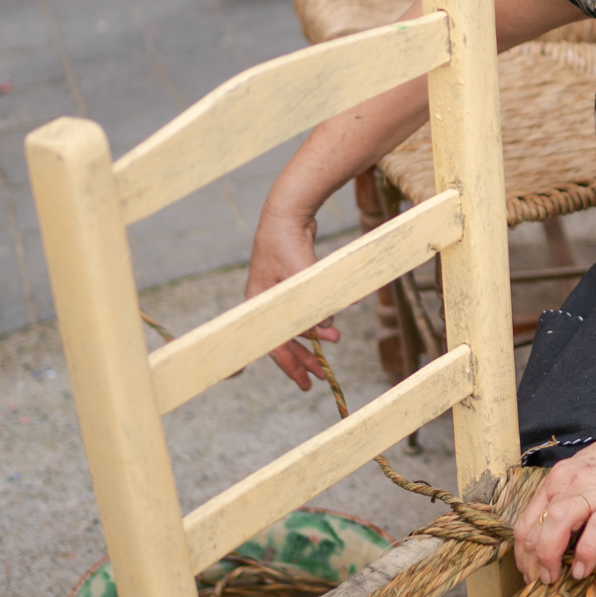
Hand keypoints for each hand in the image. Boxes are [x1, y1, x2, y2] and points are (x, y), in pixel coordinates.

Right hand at [245, 204, 334, 390]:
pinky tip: (336, 320)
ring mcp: (278, 293)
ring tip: (335, 342)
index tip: (306, 383)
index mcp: (259, 304)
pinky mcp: (292, 283)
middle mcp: (266, 302)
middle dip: (304, 357)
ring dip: (316, 335)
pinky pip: (306, 307)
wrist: (287, 212)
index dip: (291, 366)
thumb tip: (328, 330)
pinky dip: (321, 315)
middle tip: (321, 376)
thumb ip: (314, 304)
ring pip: (297, 324)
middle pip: (284, 338)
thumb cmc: (287, 243)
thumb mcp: (301, 277)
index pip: (273, 345)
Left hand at [511, 410, 595, 583]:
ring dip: (548, 557)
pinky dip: (585, 555)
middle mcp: (574, 481)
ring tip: (553, 578)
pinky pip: (595, 533)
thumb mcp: (592, 469)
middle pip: (535, 524)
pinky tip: (582, 569)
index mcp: (563, 475)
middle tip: (537, 580)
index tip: (528, 567)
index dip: (522, 548)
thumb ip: (572, 492)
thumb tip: (557, 524)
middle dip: (530, 559)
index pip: (527, 516)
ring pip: (557, 525)